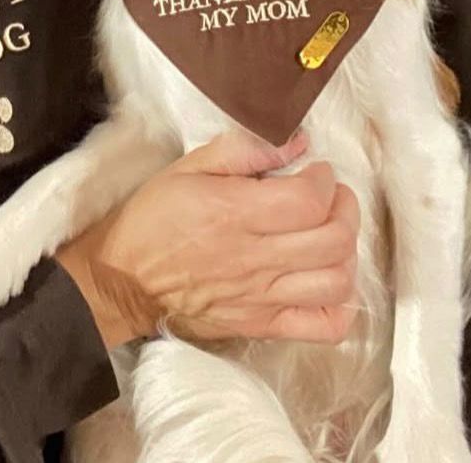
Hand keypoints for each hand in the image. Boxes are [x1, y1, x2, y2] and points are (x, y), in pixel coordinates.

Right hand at [55, 127, 358, 349]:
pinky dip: (341, 305)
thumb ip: (243, 149)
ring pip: (336, 281)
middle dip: (345, 210)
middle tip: (331, 196)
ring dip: (347, 252)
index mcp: (235, 214)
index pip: (309, 201)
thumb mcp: (189, 166)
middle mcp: (255, 259)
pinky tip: (329, 280)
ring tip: (330, 233)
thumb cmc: (154, 217)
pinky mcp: (262, 325)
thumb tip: (295, 143)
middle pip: (333, 240)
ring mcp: (262, 298)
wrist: (123, 280)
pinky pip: (324, 327)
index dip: (325, 180)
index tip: (316, 171)